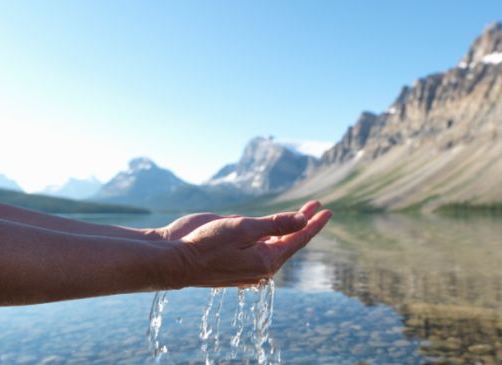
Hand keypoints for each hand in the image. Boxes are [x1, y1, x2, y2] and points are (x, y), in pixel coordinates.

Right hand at [168, 201, 331, 287]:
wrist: (174, 260)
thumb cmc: (206, 244)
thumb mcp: (243, 228)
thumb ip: (275, 225)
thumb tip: (303, 219)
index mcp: (266, 260)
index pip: (298, 238)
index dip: (314, 224)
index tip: (327, 210)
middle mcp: (260, 265)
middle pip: (289, 240)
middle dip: (304, 222)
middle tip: (318, 206)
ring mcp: (247, 264)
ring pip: (275, 243)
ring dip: (289, 227)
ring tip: (302, 214)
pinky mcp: (235, 260)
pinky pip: (260, 246)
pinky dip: (271, 235)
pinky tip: (275, 229)